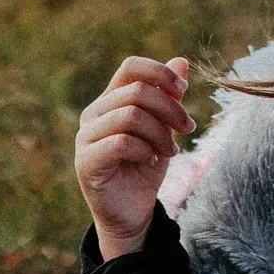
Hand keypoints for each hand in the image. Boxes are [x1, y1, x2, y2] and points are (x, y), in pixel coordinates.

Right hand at [75, 56, 194, 256]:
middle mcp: (94, 113)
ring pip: (130, 115)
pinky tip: (151, 161)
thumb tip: (182, 61)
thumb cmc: (145, 167)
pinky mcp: (85, 161)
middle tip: (188, 129)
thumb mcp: (164, 129)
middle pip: (137, 91)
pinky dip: (144, 150)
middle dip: (170, 109)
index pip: (131, 67)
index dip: (160, 73)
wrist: (132, 212)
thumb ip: (169, 98)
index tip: (184, 90)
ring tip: (170, 151)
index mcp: (111, 100)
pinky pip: (121, 142)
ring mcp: (85, 137)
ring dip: (160, 133)